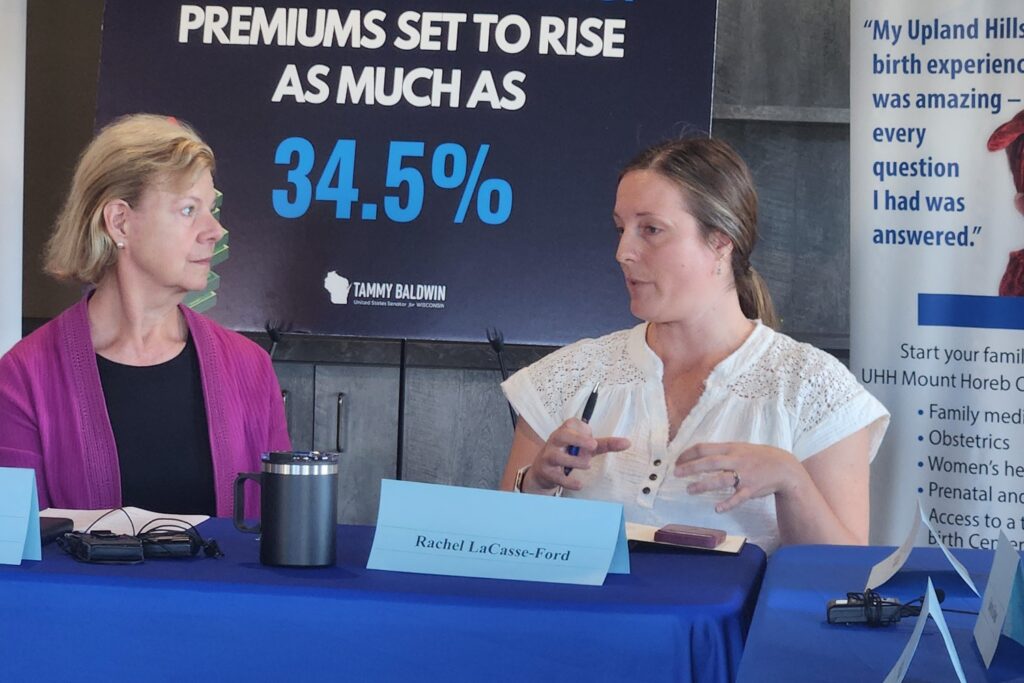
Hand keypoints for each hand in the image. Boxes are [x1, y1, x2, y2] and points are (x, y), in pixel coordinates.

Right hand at [522, 418, 630, 492]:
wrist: (544, 469)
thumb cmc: (569, 453)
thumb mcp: (587, 447)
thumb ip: (606, 444)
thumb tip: (628, 443)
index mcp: (565, 430)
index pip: (572, 424)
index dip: (583, 430)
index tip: (592, 436)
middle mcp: (555, 441)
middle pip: (562, 435)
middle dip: (577, 439)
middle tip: (593, 445)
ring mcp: (548, 456)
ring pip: (557, 456)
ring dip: (574, 461)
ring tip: (587, 464)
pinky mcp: (547, 472)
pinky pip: (557, 476)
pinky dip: (568, 481)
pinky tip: (579, 484)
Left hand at [673, 442, 808, 512]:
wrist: (783, 467)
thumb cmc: (757, 457)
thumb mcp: (739, 448)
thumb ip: (721, 451)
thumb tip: (698, 454)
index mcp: (731, 448)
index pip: (705, 448)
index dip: (689, 454)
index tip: (677, 460)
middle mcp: (736, 460)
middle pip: (710, 462)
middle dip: (691, 467)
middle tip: (676, 473)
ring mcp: (744, 475)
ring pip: (721, 480)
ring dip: (704, 485)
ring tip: (689, 490)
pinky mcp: (751, 489)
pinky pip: (738, 497)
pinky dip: (728, 503)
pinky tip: (717, 508)